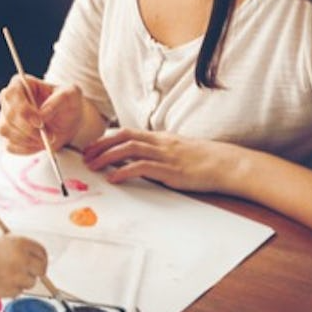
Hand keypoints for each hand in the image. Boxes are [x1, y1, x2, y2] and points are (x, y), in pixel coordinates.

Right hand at [0, 75, 83, 154]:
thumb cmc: (68, 103)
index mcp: (20, 84)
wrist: (69, 121)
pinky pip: (10, 146)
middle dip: (28, 129)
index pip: (11, 95)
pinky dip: (27, 148)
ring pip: (6, 131)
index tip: (40, 122)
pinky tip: (40, 143)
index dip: (23, 110)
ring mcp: (6, 119)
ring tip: (46, 138)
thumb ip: (57, 101)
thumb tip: (42, 114)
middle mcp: (9, 101)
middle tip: (48, 135)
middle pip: (7, 116)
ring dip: (28, 140)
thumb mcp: (71, 95)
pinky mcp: (9, 136)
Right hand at [0, 235, 47, 297]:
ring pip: (30, 282)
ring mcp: (16, 276)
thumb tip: (32, 257)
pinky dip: (11, 288)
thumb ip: (17, 246)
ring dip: (21, 281)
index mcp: (19, 243)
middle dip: (35, 271)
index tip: (39, 263)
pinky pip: (18, 291)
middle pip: (41, 269)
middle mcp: (21, 259)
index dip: (41, 258)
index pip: (42, 252)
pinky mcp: (9, 290)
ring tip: (4, 275)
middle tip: (26, 272)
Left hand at [81, 127, 247, 192]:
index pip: (127, 133)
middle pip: (123, 138)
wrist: (226, 164)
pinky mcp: (170, 170)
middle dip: (101, 145)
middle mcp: (159, 143)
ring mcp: (164, 155)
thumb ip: (159, 154)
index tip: (92, 146)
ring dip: (106, 157)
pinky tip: (113, 178)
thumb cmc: (204, 160)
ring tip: (92, 166)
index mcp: (160, 138)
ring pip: (128, 150)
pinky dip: (124, 171)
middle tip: (85, 156)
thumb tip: (140, 161)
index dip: (107, 138)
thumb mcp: (178, 152)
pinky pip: (141, 167)